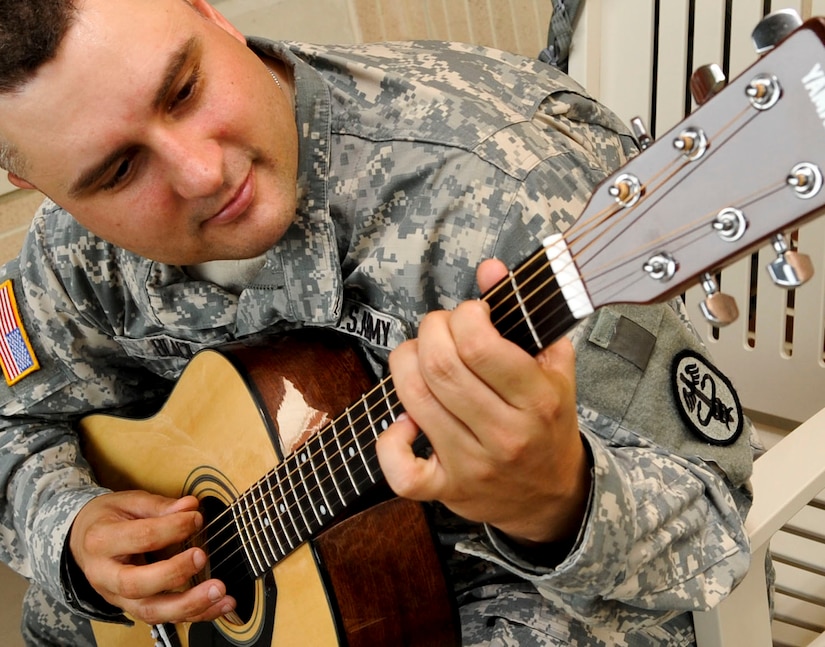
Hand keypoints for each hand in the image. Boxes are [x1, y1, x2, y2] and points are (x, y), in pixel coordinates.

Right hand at [69, 491, 235, 624]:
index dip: (172, 528)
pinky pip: (165, 618)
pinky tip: (220, 606)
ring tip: (219, 592)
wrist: (82, 541)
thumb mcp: (128, 503)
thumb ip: (159, 506)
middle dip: (174, 573)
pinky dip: (196, 614)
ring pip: (151, 612)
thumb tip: (190, 506)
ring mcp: (118, 597)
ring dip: (189, 605)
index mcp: (102, 541)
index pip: (140, 538)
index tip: (196, 518)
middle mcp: (105, 575)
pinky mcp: (133, 608)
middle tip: (201, 556)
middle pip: (137, 584)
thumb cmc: (108, 519)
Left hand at [377, 259, 590, 544]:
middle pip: (440, 367)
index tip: (470, 315)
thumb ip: (524, 313)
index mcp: (537, 400)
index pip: (480, 345)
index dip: (463, 316)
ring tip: (420, 358)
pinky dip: (390, 440)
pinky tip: (405, 420)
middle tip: (439, 329)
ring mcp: (473, 465)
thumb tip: (489, 269)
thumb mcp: (552, 367)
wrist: (553, 495)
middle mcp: (505, 435)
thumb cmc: (549, 423)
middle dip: (430, 331)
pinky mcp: (447, 490)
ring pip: (415, 400)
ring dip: (406, 364)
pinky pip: (401, 471)